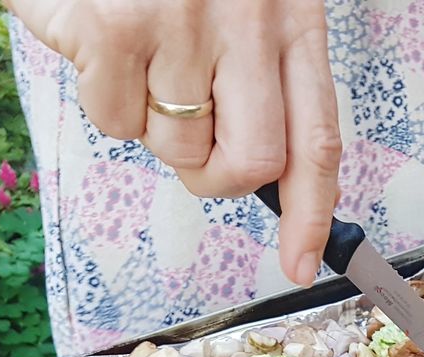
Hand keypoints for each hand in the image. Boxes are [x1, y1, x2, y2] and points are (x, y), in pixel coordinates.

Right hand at [4, 0, 341, 286]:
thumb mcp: (247, 0)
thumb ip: (262, 75)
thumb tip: (267, 174)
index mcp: (292, 19)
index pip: (318, 139)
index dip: (312, 213)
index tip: (302, 262)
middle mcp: (247, 23)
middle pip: (252, 164)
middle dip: (217, 177)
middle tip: (192, 146)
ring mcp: (180, 25)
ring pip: (176, 148)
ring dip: (155, 122)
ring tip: (143, 53)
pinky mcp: (114, 30)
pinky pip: (116, 122)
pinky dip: (106, 99)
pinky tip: (106, 42)